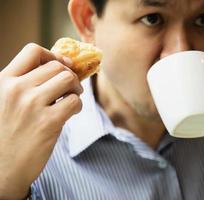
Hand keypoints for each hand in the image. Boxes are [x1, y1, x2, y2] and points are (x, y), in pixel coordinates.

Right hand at [0, 43, 82, 198]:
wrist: (1, 169)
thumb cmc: (5, 133)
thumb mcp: (5, 101)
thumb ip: (24, 84)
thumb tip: (59, 66)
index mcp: (4, 81)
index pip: (33, 51)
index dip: (53, 55)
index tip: (63, 64)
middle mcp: (16, 89)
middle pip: (56, 66)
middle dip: (69, 75)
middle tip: (71, 88)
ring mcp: (32, 105)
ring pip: (68, 79)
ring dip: (75, 88)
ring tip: (71, 98)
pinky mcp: (48, 123)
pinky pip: (74, 102)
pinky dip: (77, 106)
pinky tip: (70, 113)